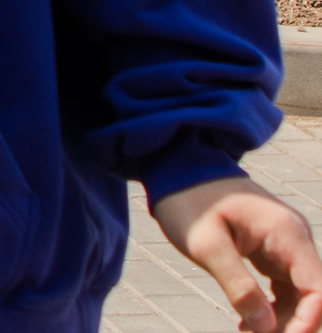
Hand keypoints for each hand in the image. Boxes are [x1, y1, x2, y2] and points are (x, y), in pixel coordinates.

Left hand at [154, 175, 321, 332]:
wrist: (177, 167)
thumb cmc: (188, 201)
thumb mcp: (205, 244)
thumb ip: (237, 284)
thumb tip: (266, 326)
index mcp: (286, 234)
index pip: (318, 290)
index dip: (307, 322)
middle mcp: (296, 238)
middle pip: (313, 295)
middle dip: (293, 325)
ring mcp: (286, 243)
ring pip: (300, 295)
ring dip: (281, 320)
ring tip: (246, 332)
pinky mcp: (273, 249)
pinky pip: (285, 286)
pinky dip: (272, 307)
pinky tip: (248, 323)